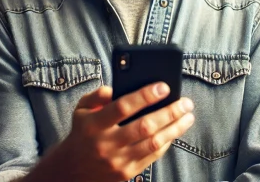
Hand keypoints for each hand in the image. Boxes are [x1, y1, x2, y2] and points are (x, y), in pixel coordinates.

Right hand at [27, 83, 194, 181]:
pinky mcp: (126, 173)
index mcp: (93, 125)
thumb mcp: (81, 110)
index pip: (122, 107)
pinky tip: (175, 130)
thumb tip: (115, 88)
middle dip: (169, 112)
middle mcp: (105, 144)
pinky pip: (152, 156)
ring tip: (188, 116)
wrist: (71, 171)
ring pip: (153, 143)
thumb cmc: (82, 132)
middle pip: (144, 126)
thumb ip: (97, 95)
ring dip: (175, 128)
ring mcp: (117, 161)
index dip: (145, 96)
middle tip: (186, 102)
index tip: (164, 87)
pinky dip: (166, 142)